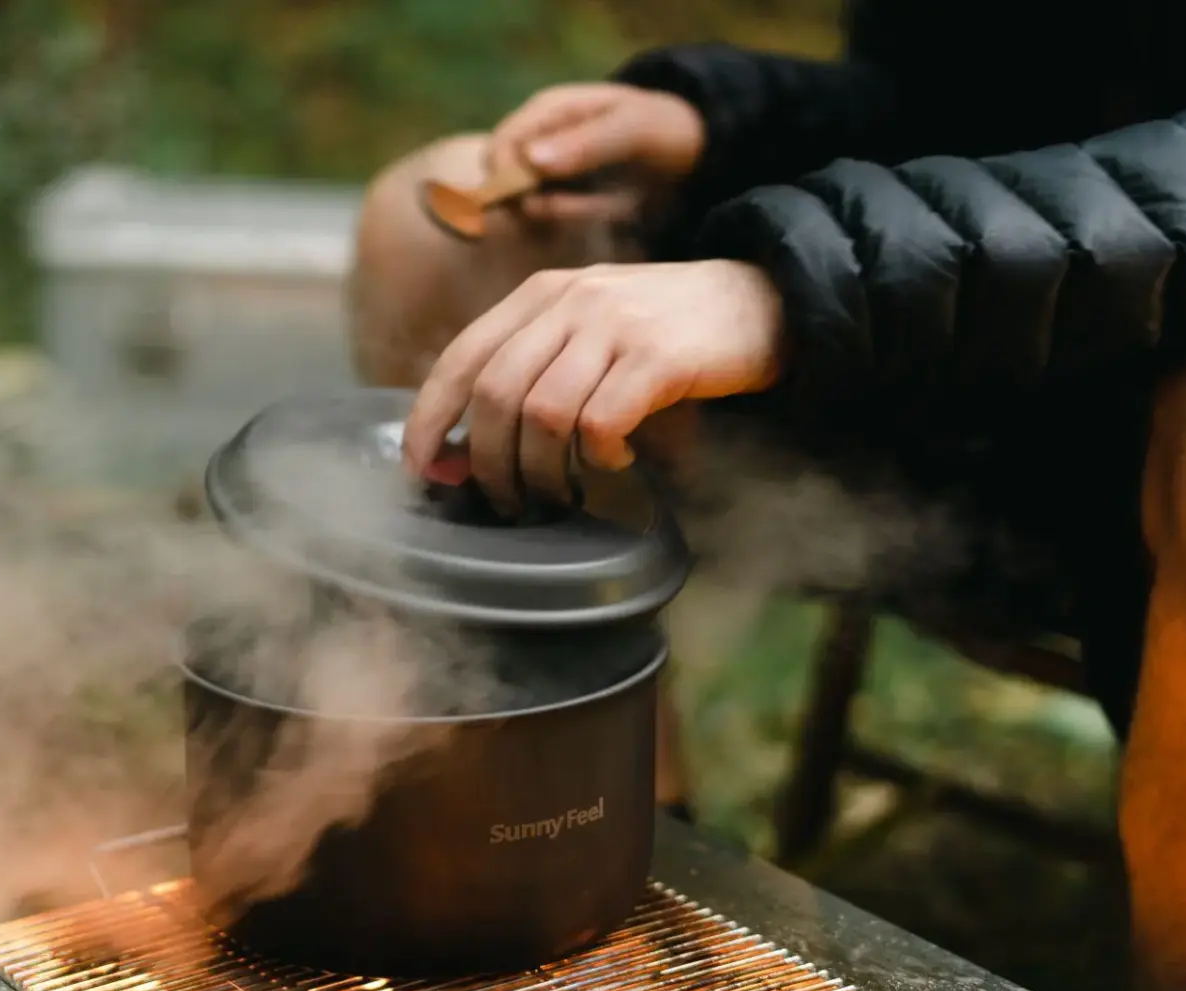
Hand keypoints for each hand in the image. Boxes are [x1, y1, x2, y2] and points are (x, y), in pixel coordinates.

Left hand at [401, 260, 784, 511]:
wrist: (765, 297)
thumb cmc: (668, 329)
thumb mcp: (590, 327)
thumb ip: (534, 367)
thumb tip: (467, 446)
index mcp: (541, 295)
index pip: (461, 358)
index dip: (428, 419)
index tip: (420, 470)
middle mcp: (570, 301)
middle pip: (494, 393)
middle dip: (488, 462)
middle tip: (505, 501)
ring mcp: (614, 325)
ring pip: (541, 413)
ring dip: (541, 470)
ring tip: (558, 494)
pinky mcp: (657, 356)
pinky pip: (600, 421)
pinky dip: (597, 455)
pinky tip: (614, 460)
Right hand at [489, 82, 705, 223]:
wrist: (691, 150)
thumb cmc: (662, 128)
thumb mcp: (632, 130)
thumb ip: (587, 143)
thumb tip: (532, 161)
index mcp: (547, 110)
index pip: (498, 149)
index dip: (507, 182)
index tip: (539, 205)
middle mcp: (538, 139)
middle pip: (503, 183)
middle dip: (538, 205)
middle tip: (588, 208)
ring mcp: (548, 169)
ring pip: (528, 207)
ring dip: (566, 216)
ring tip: (612, 205)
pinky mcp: (562, 195)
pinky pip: (551, 219)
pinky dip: (576, 222)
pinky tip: (609, 212)